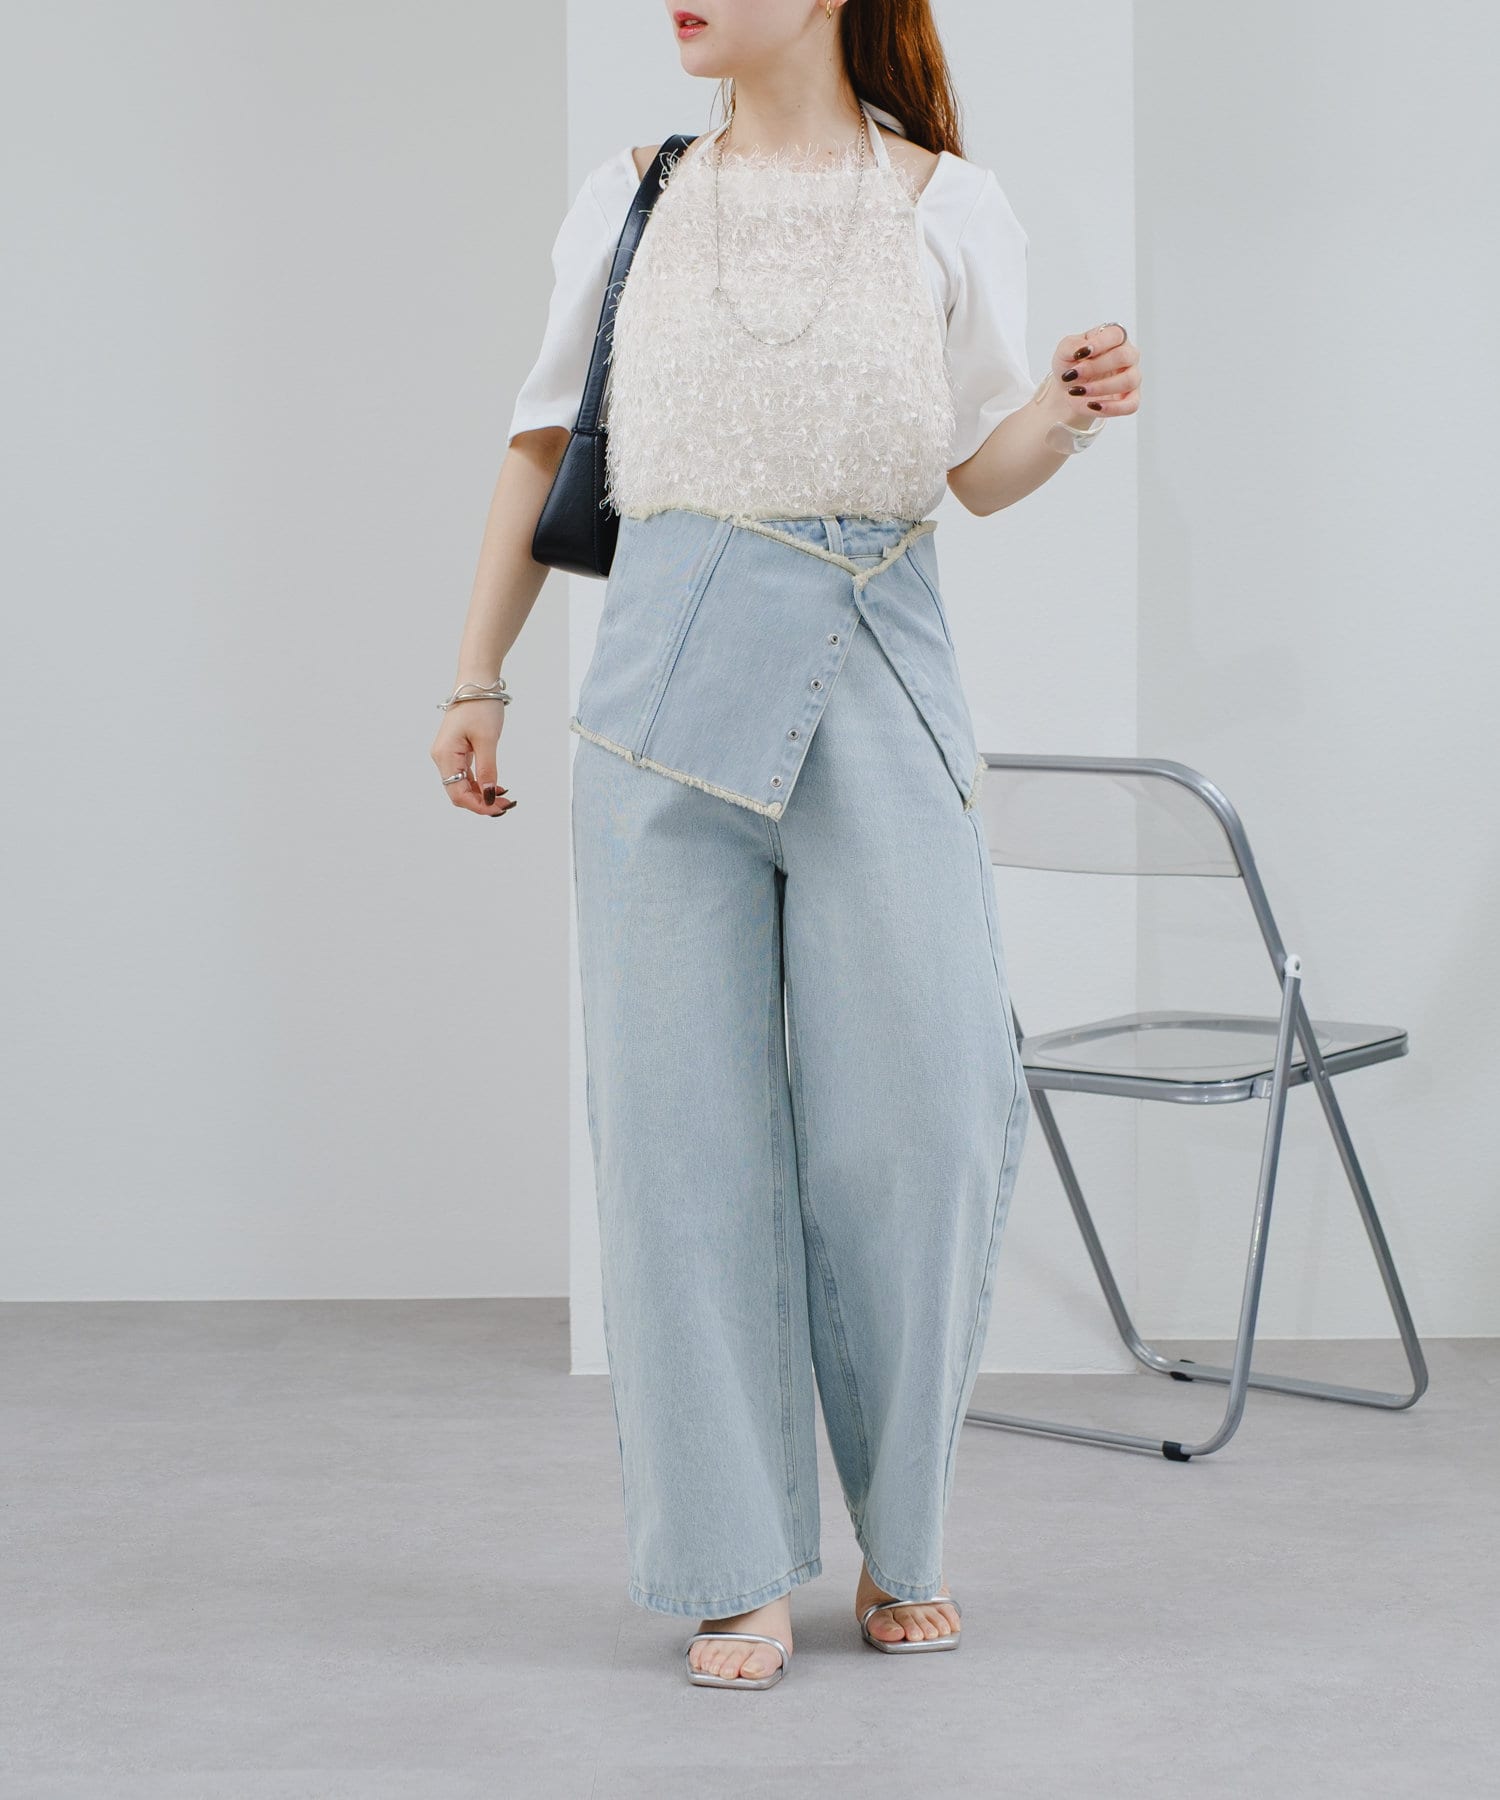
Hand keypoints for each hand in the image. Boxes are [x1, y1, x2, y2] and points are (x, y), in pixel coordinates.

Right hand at [430, 701, 516, 817]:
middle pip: (458, 792)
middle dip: (481, 802)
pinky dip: (480, 783)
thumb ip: (488, 770)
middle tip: (506, 804)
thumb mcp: (487, 740)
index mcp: (445, 755)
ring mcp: (449, 754)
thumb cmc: (480, 706)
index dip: (478, 805)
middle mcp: (442, 757)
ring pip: (463, 785)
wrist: (477, 683)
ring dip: (482, 794)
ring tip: (505, 797)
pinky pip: (466, 775)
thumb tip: (490, 795)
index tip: (499, 808)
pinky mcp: (457, 751)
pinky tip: (496, 786)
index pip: (457, 793)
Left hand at [1051, 322, 1140, 420]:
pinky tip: (1093, 405)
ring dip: (1101, 388)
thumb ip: (1072, 346)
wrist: (1067, 389)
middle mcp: (1128, 355)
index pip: (1116, 334)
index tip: (1079, 355)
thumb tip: (1083, 350)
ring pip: (1129, 380)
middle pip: (1124, 356)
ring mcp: (1132, 377)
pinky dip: (1112, 407)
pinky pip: (1131, 405)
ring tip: (1078, 391)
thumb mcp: (1064, 351)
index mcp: (1114, 338)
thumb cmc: (1070, 365)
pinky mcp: (1130, 399)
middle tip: (1073, 375)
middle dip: (1096, 367)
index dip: (1099, 344)